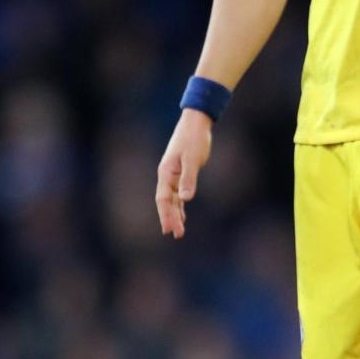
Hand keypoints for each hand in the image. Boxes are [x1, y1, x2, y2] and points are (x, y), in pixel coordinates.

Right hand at [155, 109, 212, 238]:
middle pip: (166, 202)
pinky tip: (183, 215)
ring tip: (178, 231)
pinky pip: (178, 194)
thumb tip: (185, 199)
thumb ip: (189, 179)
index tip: (169, 230)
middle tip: (177, 234)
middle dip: (170, 218)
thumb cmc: (194, 139)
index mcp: (166, 173)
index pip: (163, 199)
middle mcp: (167, 176)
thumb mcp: (193, 159)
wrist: (196, 124)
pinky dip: (180, 206)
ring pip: (172, 200)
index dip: (166, 215)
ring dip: (175, 214)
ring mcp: (173, 175)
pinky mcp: (182, 173)